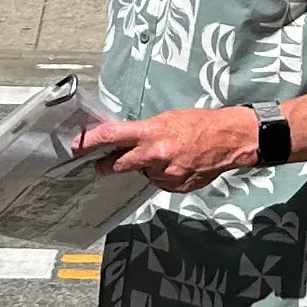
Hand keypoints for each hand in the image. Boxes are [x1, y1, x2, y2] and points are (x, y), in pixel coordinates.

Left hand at [73, 108, 254, 193]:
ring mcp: (166, 174)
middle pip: (118, 164)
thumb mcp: (166, 119)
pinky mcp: (176, 186)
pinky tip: (177, 164)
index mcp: (150, 133)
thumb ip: (144, 132)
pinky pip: (160, 183)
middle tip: (100, 164)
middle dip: (107, 165)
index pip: (111, 136)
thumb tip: (124, 140)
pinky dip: (163, 176)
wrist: (229, 139)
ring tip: (164, 155)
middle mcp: (155, 155)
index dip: (90, 142)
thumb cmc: (198, 124)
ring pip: (143, 174)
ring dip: (145, 168)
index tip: (77, 146)